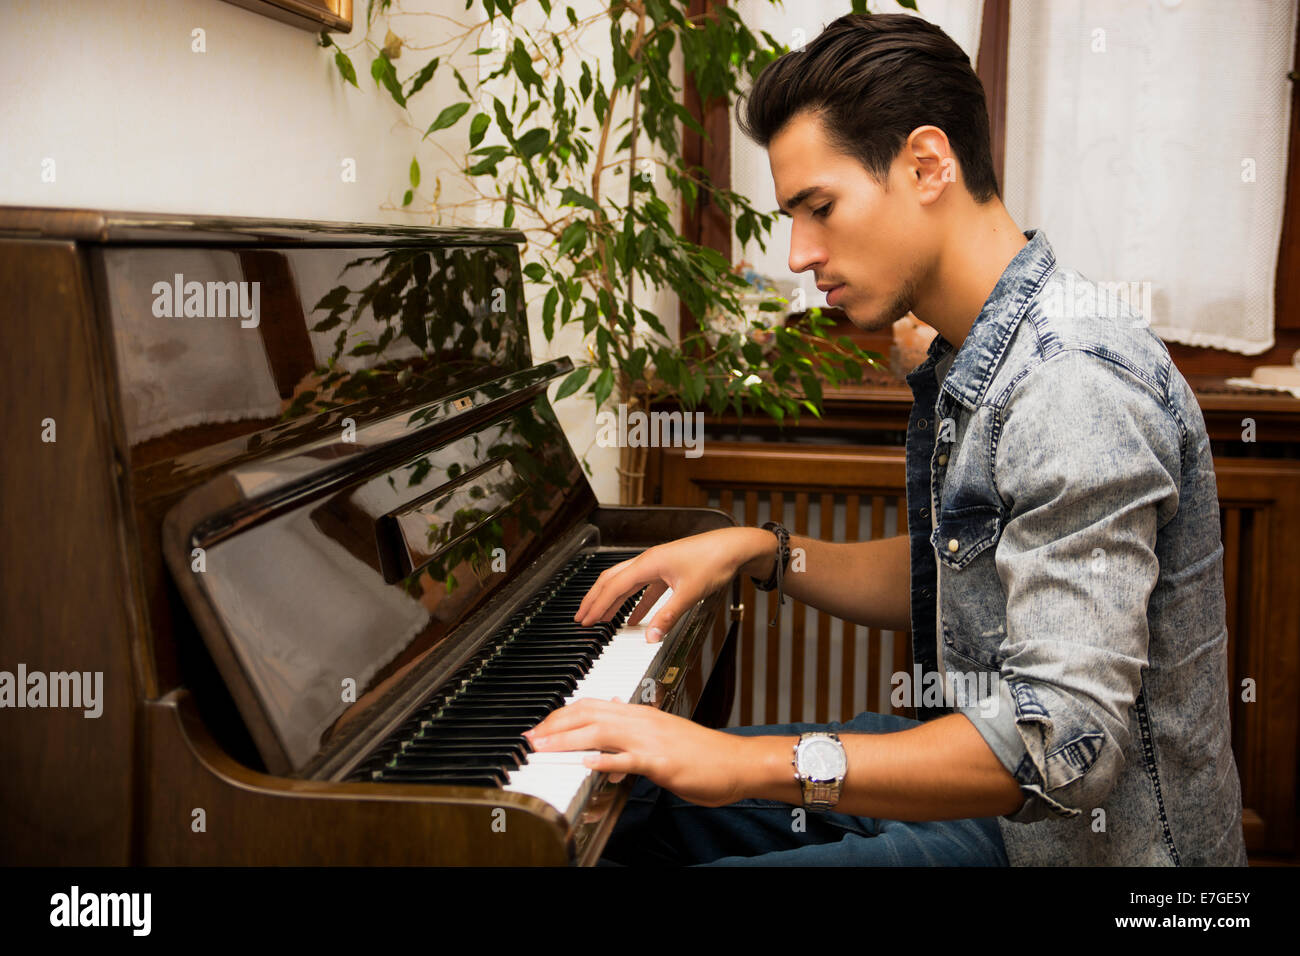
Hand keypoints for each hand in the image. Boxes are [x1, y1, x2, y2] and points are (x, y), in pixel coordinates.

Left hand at [523, 698, 753, 807]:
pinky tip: (587, 764)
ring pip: (601, 733)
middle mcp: (642, 721)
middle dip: (555, 725)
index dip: (562, 715)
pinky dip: (605, 760)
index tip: (541, 727)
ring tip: (543, 747)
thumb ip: (634, 736)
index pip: (592, 706)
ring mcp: (651, 740)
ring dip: (567, 740)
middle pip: (589, 714)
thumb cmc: (702, 754)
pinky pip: (629, 759)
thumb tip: (608, 741)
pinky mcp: (661, 762)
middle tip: (530, 737)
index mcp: (641, 714)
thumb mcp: (662, 738)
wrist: (735, 762)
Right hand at [574, 527, 774, 641]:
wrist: (734, 547)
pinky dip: (635, 603)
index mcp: (648, 563)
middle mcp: (649, 561)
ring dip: (612, 601)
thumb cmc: (714, 560)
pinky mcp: (668, 571)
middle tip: (581, 617)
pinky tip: (634, 618)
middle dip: (595, 600)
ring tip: (601, 618)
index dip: (597, 605)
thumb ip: (668, 616)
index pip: (614, 586)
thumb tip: (651, 637)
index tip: (584, 619)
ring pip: (626, 584)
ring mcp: (658, 565)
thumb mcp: (690, 593)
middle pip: (612, 580)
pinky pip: (644, 589)